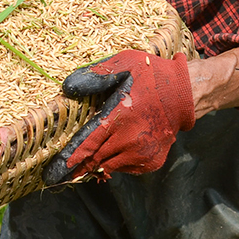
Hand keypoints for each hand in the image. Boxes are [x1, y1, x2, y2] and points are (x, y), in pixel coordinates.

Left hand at [42, 50, 194, 184]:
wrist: (186, 94)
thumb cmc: (152, 77)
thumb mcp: (124, 65)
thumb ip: (96, 76)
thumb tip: (67, 87)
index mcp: (120, 118)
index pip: (87, 145)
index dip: (69, 160)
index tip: (52, 173)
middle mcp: (131, 141)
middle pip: (95, 159)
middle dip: (78, 165)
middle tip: (58, 172)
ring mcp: (142, 154)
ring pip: (108, 165)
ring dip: (97, 161)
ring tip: (86, 156)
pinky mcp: (151, 162)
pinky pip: (124, 167)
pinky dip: (115, 160)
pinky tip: (114, 147)